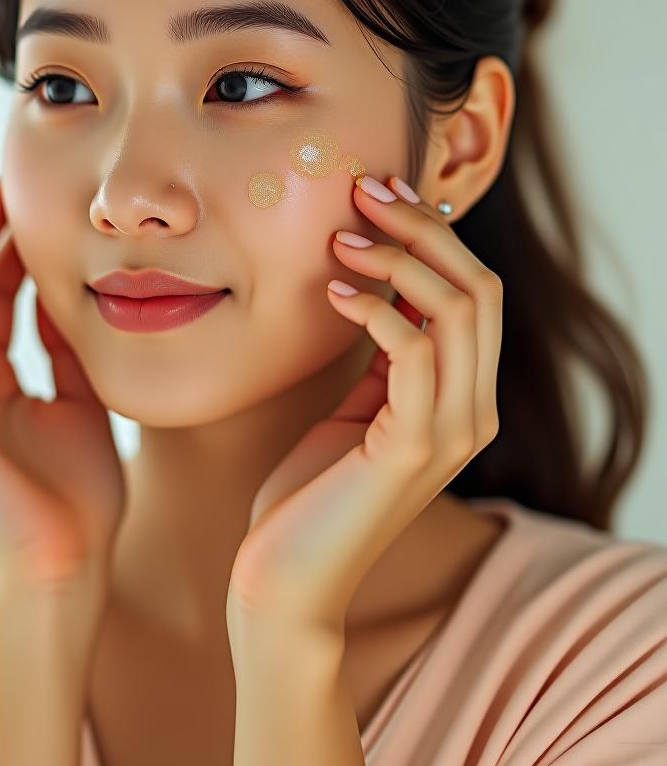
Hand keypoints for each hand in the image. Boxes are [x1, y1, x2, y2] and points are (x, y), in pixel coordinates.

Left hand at [227, 174, 501, 633]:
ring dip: (397, 258)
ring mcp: (450, 431)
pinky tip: (330, 291)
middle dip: (424, 228)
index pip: (475, 293)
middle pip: (478, 288)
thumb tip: (377, 285)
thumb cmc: (312, 487)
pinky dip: (374, 308)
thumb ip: (382, 357)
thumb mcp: (357, 406)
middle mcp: (473, 410)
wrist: (286, 574)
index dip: (435, 234)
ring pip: (456, 310)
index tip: (382, 192)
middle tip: (366, 191)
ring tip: (340, 238)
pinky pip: (411, 352)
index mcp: (463, 397)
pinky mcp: (413, 448)